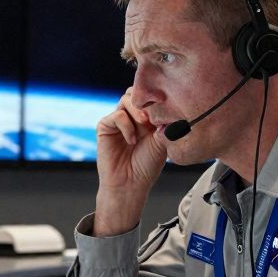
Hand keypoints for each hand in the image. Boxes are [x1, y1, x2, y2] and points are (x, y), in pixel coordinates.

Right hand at [94, 88, 167, 235]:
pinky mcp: (105, 126)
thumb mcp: (161, 142)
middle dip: (146, 100)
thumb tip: (171, 107)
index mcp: (148, 118)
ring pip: (127, 99)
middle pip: (137, 92)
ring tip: (145, 125)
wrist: (129, 184)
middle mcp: (132, 116)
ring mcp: (119, 120)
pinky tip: (132, 140)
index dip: (157, 97)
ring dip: (137, 110)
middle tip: (154, 114)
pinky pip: (117, 115)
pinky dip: (126, 125)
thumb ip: (164, 123)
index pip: (150, 96)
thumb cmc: (146, 167)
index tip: (167, 103)